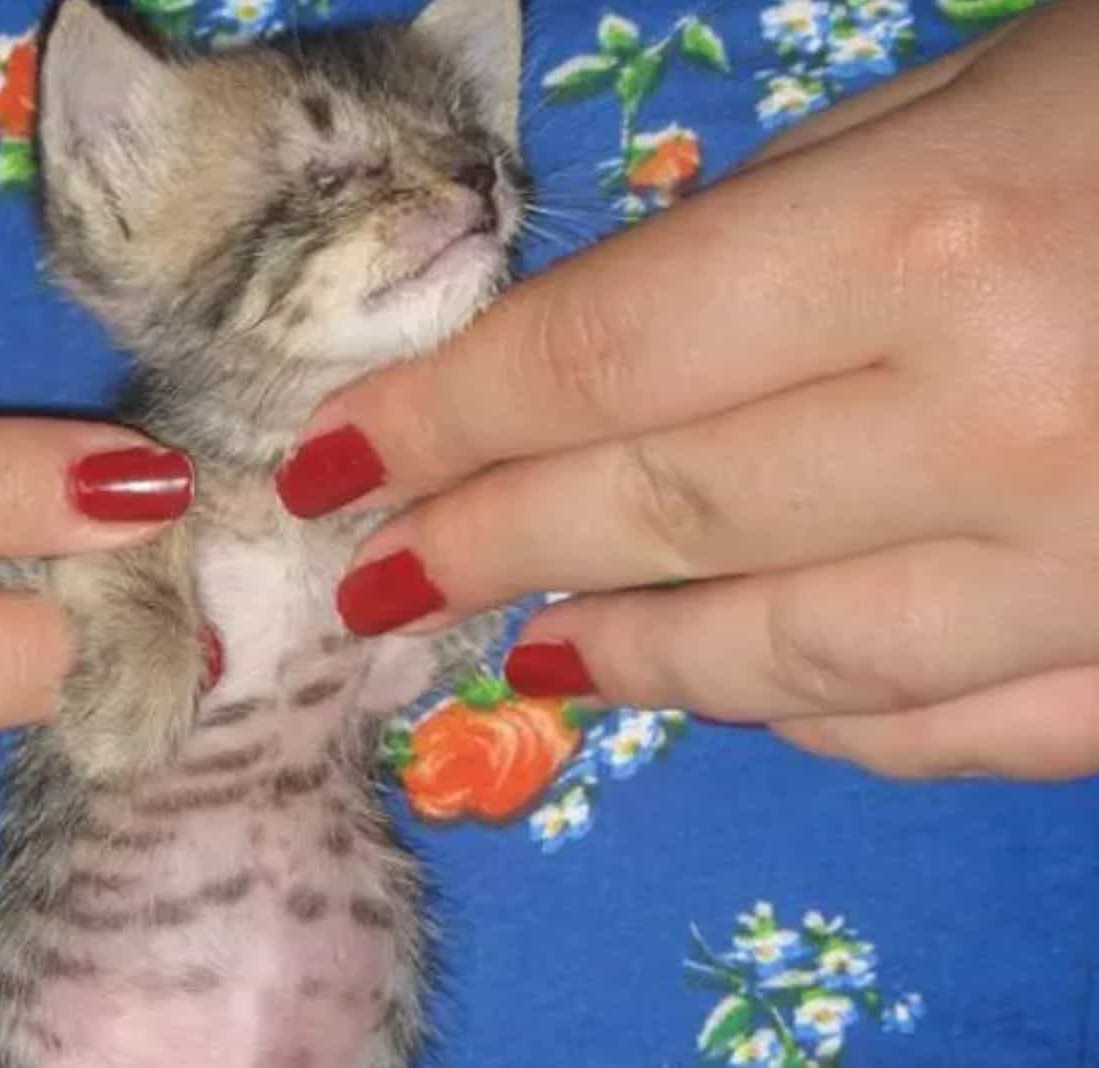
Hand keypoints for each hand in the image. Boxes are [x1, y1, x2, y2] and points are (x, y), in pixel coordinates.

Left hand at [276, 2, 1098, 781]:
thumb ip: (791, 223)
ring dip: (634, 658)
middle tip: (378, 573)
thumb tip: (606, 345)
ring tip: (523, 649)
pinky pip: (960, 730)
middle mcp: (1000, 433)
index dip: (439, 419)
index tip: (328, 463)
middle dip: (488, 544)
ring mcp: (1097, 574)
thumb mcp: (991, 81)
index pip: (596, 362)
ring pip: (797, 660)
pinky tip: (739, 701)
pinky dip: (825, 722)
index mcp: (933, 246)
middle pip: (661, 515)